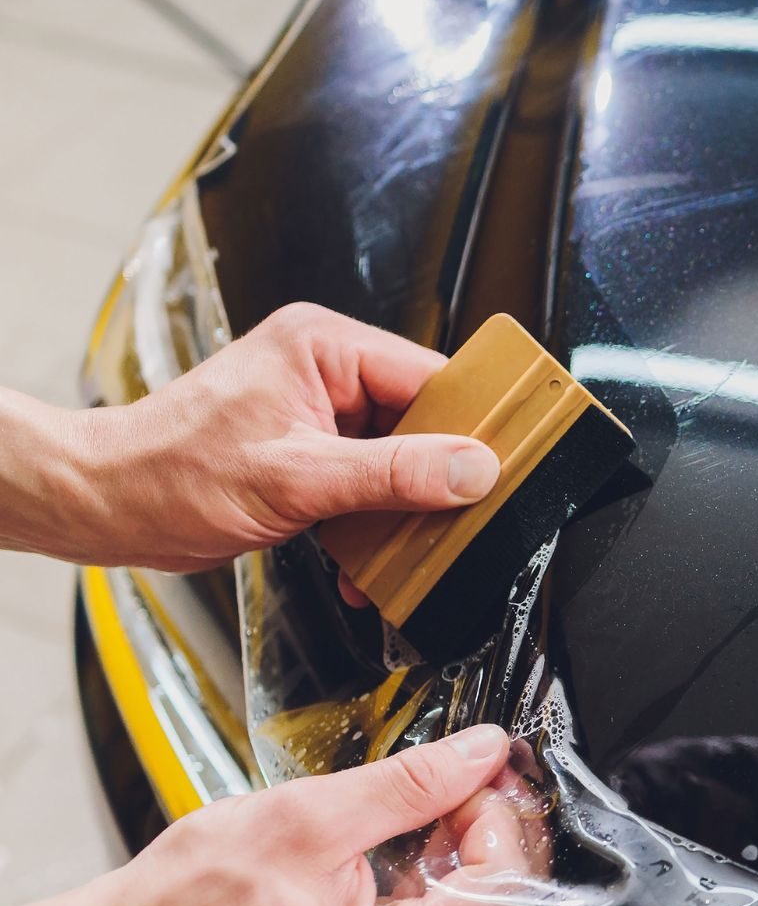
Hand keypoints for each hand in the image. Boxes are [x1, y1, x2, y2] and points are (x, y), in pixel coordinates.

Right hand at [0, 725, 548, 905]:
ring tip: (437, 798)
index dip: (503, 817)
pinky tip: (413, 841)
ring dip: (467, 857)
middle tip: (472, 774)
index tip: (486, 769)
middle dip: (494, 834)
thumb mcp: (306, 819)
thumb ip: (410, 784)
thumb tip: (478, 752)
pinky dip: (437, 886)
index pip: (502, 891)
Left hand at [71, 303, 498, 569]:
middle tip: (452, 520)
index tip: (500, 467)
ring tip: (401, 548)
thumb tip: (471, 469)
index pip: (430, 377)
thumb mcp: (299, 478)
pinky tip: (364, 558)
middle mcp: (324, 369)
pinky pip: (365, 480)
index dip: (469, 425)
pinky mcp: (308, 450)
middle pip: (419, 421)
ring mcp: (317, 411)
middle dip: (433, 479)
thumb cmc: (173, 474)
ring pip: (396, 458)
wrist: (110, 506)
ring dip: (400, 511)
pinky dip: (370, 522)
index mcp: (324, 346)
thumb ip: (393, 475)